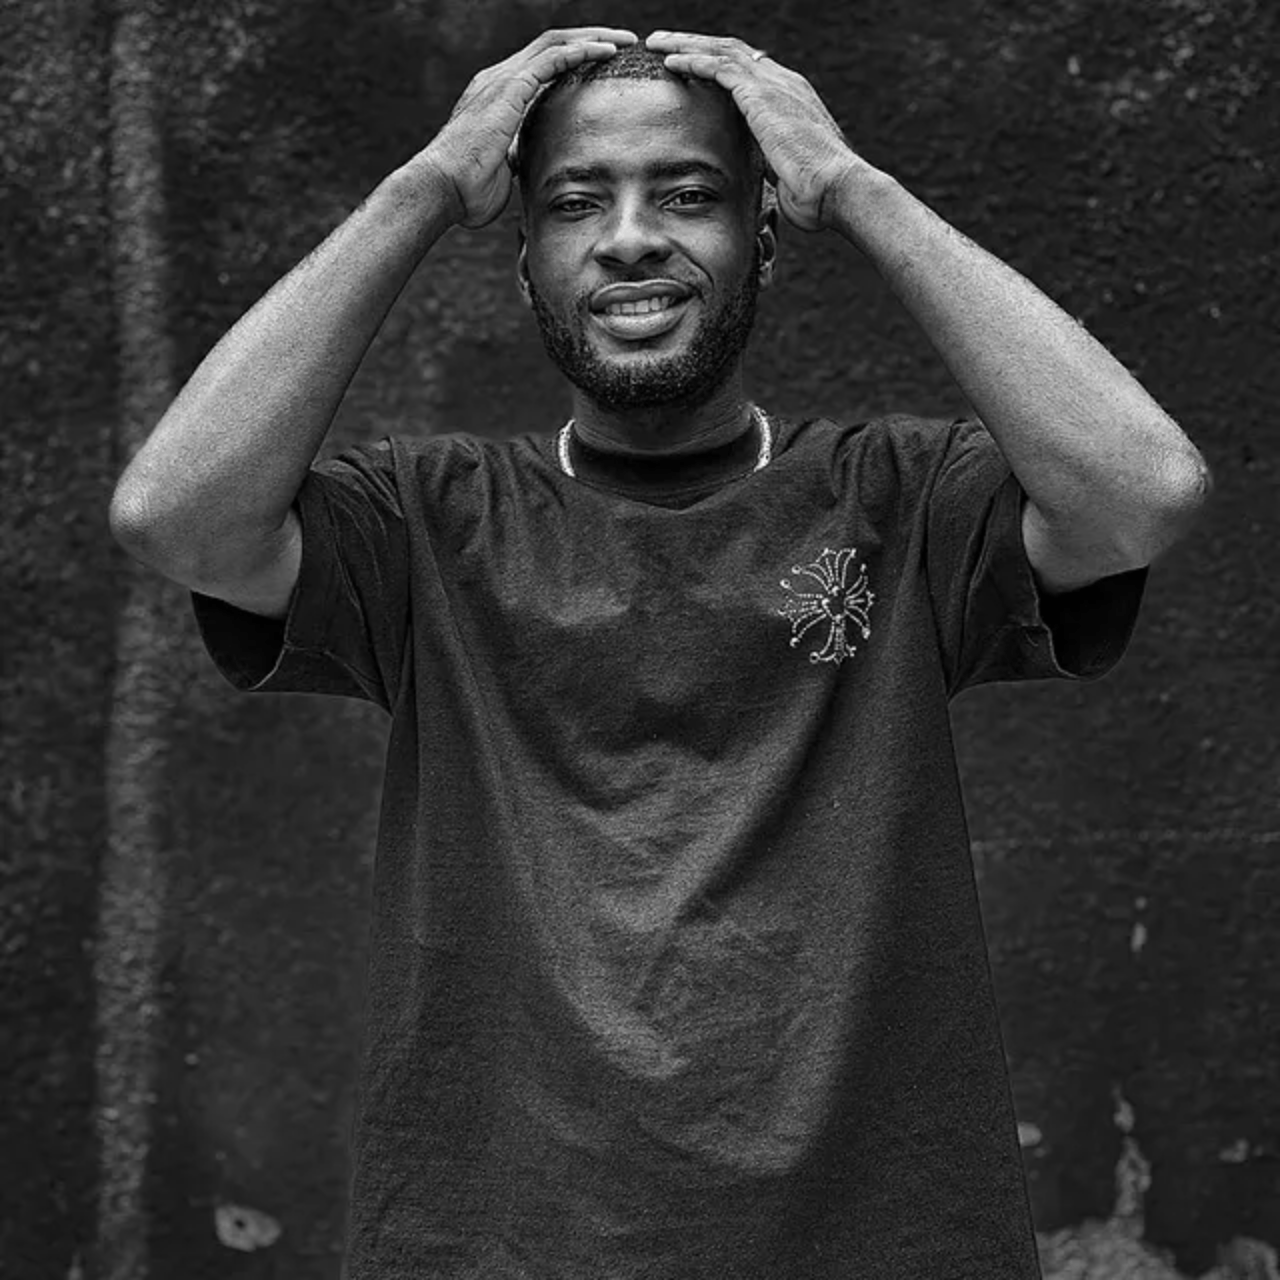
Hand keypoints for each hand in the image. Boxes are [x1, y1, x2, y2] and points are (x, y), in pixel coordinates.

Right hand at [423, 27, 637, 229]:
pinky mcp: (510, 88)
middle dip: (590, 39)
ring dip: (593, 39)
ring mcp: (503, 79)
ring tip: (625, 42)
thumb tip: (528, 163)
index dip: (574, 59)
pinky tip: (606, 53)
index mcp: (499, 96)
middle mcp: (499, 79)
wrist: (443, 189)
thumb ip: (517, 157)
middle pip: (553, 44)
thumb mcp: (503, 169)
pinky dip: (581, 51)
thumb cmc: (468, 190)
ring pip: (556, 43)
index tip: (605, 64)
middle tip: (624, 43)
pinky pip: (552, 58)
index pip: (542, 64)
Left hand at [644, 31, 857, 232]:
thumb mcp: (785, 174)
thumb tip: (760, 176)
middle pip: (731, 52)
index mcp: (790, 98)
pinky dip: (693, 61)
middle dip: (697, 45)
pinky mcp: (760, 94)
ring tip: (657, 44)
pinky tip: (670, 62)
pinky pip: (719, 67)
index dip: (718, 65)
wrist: (835, 189)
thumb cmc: (816, 194)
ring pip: (721, 51)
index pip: (748, 70)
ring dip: (686, 45)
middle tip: (665, 44)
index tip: (692, 66)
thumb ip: (769, 163)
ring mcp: (772, 85)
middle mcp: (783, 83)